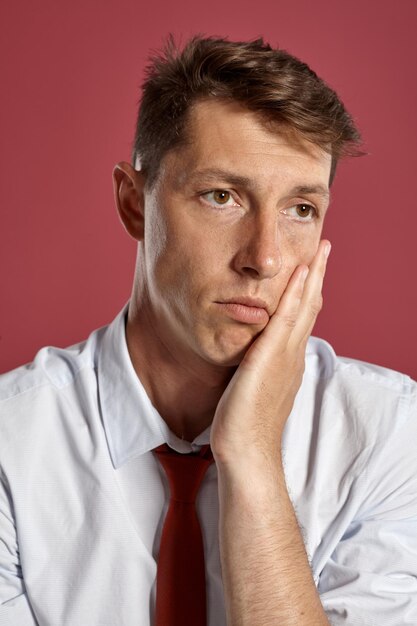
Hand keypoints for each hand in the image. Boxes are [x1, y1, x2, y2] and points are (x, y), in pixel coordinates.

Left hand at [210, 240, 330, 466]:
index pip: (303, 318)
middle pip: (310, 307)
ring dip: (312, 276)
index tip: (311, 269)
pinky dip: (295, 294)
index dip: (308, 292)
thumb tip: (253, 357)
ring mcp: (285, 356)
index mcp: (288, 360)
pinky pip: (286, 318)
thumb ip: (259, 368)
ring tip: (320, 251)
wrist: (246, 451)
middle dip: (317, 276)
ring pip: (304, 308)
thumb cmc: (245, 424)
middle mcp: (292, 355)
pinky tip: (299, 273)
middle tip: (325, 249)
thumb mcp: (255, 388)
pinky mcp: (270, 358)